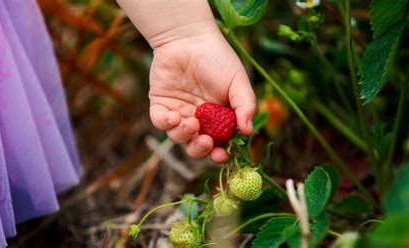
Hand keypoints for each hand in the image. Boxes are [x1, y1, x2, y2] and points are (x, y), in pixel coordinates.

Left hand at [148, 22, 255, 162]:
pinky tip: (175, 117)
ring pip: (178, 137)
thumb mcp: (238, 82)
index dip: (220, 154)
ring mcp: (179, 113)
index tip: (223, 155)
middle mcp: (198, 120)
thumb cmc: (217, 58)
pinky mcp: (161, 105)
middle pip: (196, 147)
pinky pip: (160, 122)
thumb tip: (248, 132)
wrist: (189, 37)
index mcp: (218, 119)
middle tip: (206, 142)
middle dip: (200, 150)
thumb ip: (245, 106)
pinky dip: (167, 124)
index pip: (219, 144)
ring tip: (192, 123)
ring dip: (185, 136)